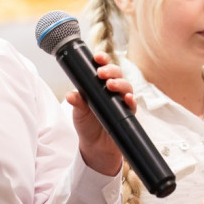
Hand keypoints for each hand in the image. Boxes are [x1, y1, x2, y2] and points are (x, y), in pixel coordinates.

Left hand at [66, 51, 132, 175]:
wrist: (95, 146)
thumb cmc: (87, 125)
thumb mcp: (79, 113)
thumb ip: (77, 102)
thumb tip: (71, 95)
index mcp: (99, 85)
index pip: (103, 68)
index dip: (102, 60)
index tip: (97, 57)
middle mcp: (112, 90)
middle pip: (117, 74)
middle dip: (111, 70)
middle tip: (102, 73)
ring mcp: (121, 101)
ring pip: (126, 87)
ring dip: (120, 83)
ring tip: (111, 85)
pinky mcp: (128, 114)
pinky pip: (132, 105)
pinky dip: (131, 100)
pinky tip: (127, 99)